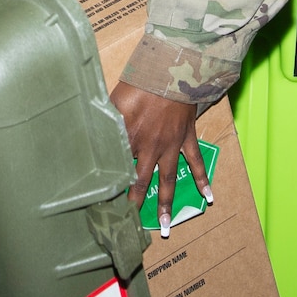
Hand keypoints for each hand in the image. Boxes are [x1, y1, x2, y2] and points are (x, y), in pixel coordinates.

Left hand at [110, 82, 210, 236]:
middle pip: (141, 182)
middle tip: (131, 225)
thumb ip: (104, 120)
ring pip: (168, 180)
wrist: (171, 70)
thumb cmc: (140, 82)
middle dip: (135, 204)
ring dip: (167, 204)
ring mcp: (170, 145)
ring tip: (167, 226)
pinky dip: (202, 179)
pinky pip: (196, 161)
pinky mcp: (186, 138)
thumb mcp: (114, 100)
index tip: (102, 204)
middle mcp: (150, 147)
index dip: (110, 187)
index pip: (117, 168)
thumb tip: (87, 133)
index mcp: (129, 139)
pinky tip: (208, 196)